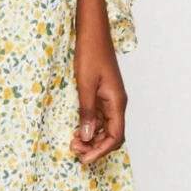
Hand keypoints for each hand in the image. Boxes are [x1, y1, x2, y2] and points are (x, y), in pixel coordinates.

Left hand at [71, 0, 126, 164]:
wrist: (92, 32)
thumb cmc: (90, 54)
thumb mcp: (85, 84)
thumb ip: (87, 111)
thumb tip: (87, 136)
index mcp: (117, 102)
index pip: (115, 137)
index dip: (100, 151)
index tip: (83, 159)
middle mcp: (117, 103)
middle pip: (112, 136)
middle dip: (94, 147)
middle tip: (73, 150)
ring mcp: (110, 99)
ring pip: (105, 128)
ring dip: (91, 138)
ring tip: (73, 143)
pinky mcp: (102, 94)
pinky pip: (99, 117)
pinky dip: (89, 127)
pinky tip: (76, 130)